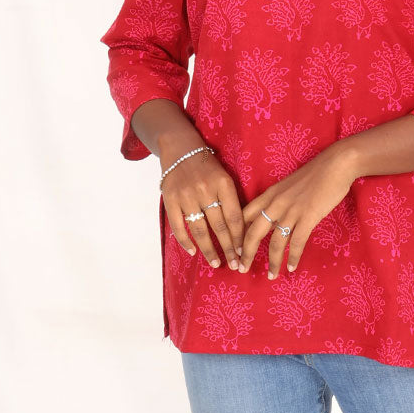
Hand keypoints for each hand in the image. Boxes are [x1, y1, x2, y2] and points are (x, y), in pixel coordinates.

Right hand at [160, 149, 244, 268]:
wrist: (180, 147)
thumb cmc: (208, 166)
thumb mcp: (225, 177)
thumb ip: (231, 200)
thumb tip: (241, 232)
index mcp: (223, 183)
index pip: (234, 217)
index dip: (239, 237)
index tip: (243, 252)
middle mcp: (205, 189)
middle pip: (219, 226)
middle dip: (228, 248)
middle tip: (235, 265)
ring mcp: (186, 195)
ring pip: (200, 229)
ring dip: (208, 249)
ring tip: (216, 263)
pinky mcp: (170, 198)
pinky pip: (178, 225)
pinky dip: (185, 241)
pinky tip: (192, 252)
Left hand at [239, 145, 357, 278]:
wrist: (335, 165)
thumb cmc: (314, 175)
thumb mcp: (288, 186)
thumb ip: (278, 202)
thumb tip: (272, 219)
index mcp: (269, 195)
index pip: (245, 217)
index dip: (238, 235)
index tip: (236, 250)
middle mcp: (276, 204)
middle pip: (253, 233)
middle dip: (247, 254)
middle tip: (242, 269)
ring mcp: (292, 211)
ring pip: (276, 242)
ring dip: (273, 262)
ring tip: (272, 275)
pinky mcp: (308, 216)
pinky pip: (297, 242)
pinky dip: (294, 257)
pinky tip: (291, 267)